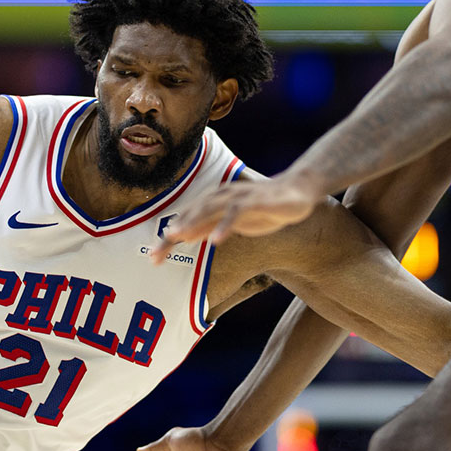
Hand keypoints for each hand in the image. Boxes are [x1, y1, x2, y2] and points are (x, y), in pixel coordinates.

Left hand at [151, 173, 322, 258]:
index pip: (185, 221)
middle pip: (190, 216)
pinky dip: (224, 226)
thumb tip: (184, 237)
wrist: (297, 192)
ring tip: (176, 238)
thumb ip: (208, 227)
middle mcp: (219, 197)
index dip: (168, 240)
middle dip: (172, 234)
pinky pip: (235, 213)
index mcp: (212, 202)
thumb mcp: (231, 222)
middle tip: (155, 254)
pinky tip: (215, 240)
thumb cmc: (262, 208)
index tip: (153, 259)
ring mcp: (236, 197)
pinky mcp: (254, 201)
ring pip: (208, 210)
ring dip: (191, 224)